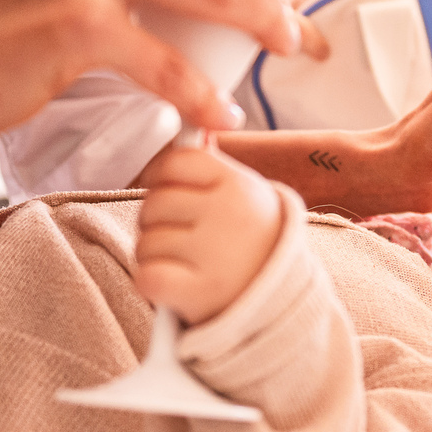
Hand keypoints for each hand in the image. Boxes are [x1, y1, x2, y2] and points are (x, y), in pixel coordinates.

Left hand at [135, 144, 282, 325]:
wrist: (286, 303)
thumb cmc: (257, 244)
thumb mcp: (250, 197)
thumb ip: (214, 169)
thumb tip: (189, 128)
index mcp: (239, 184)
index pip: (175, 162)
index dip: (162, 177)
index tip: (168, 192)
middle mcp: (227, 213)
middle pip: (154, 202)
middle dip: (158, 222)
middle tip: (181, 237)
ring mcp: (214, 253)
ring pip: (145, 242)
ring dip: (155, 256)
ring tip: (186, 264)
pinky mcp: (199, 292)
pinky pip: (146, 276)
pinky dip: (153, 285)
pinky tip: (175, 287)